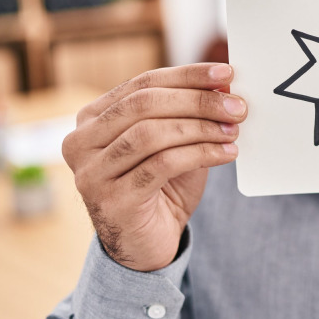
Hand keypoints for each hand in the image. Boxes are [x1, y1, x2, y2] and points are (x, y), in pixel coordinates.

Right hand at [61, 63, 246, 270]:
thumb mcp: (174, 142)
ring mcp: (91, 173)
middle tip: (237, 106)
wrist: (147, 245)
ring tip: (233, 131)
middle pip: (145, 104)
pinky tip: (226, 153)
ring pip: (151, 133)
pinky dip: (200, 154)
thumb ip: (188, 113)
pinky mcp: (111, 200)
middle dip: (198, 101)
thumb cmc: (161, 187)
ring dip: (201, 128)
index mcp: (92, 118)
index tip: (227, 73)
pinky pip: (162, 165)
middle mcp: (81, 142)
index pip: (143, 83)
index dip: (187, 75)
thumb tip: (223, 83)